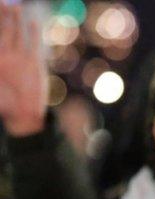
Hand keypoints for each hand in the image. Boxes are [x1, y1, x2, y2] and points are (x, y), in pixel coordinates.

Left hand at [0, 4, 45, 136]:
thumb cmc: (4, 105)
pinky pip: (34, 44)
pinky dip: (34, 33)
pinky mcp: (34, 63)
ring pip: (16, 34)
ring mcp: (19, 58)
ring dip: (15, 20)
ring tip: (14, 6)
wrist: (23, 115)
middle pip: (2, 30)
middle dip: (1, 16)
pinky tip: (33, 21)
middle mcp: (5, 56)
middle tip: (0, 2)